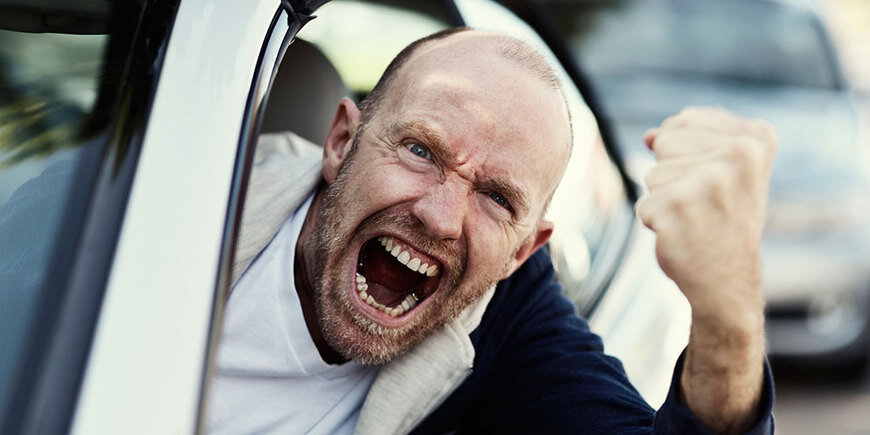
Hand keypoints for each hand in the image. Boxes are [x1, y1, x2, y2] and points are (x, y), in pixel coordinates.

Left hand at [636, 107, 776, 432]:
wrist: (728, 283)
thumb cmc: (722, 221)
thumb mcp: (722, 171)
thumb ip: (688, 141)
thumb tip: (648, 136)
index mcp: (756, 138)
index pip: (683, 122)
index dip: (687, 156)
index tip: (717, 185)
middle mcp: (738, 155)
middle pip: (664, 144)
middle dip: (672, 175)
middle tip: (704, 205)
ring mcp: (708, 181)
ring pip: (651, 175)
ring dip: (664, 200)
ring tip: (696, 220)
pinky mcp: (678, 207)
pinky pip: (643, 204)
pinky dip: (654, 222)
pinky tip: (683, 236)